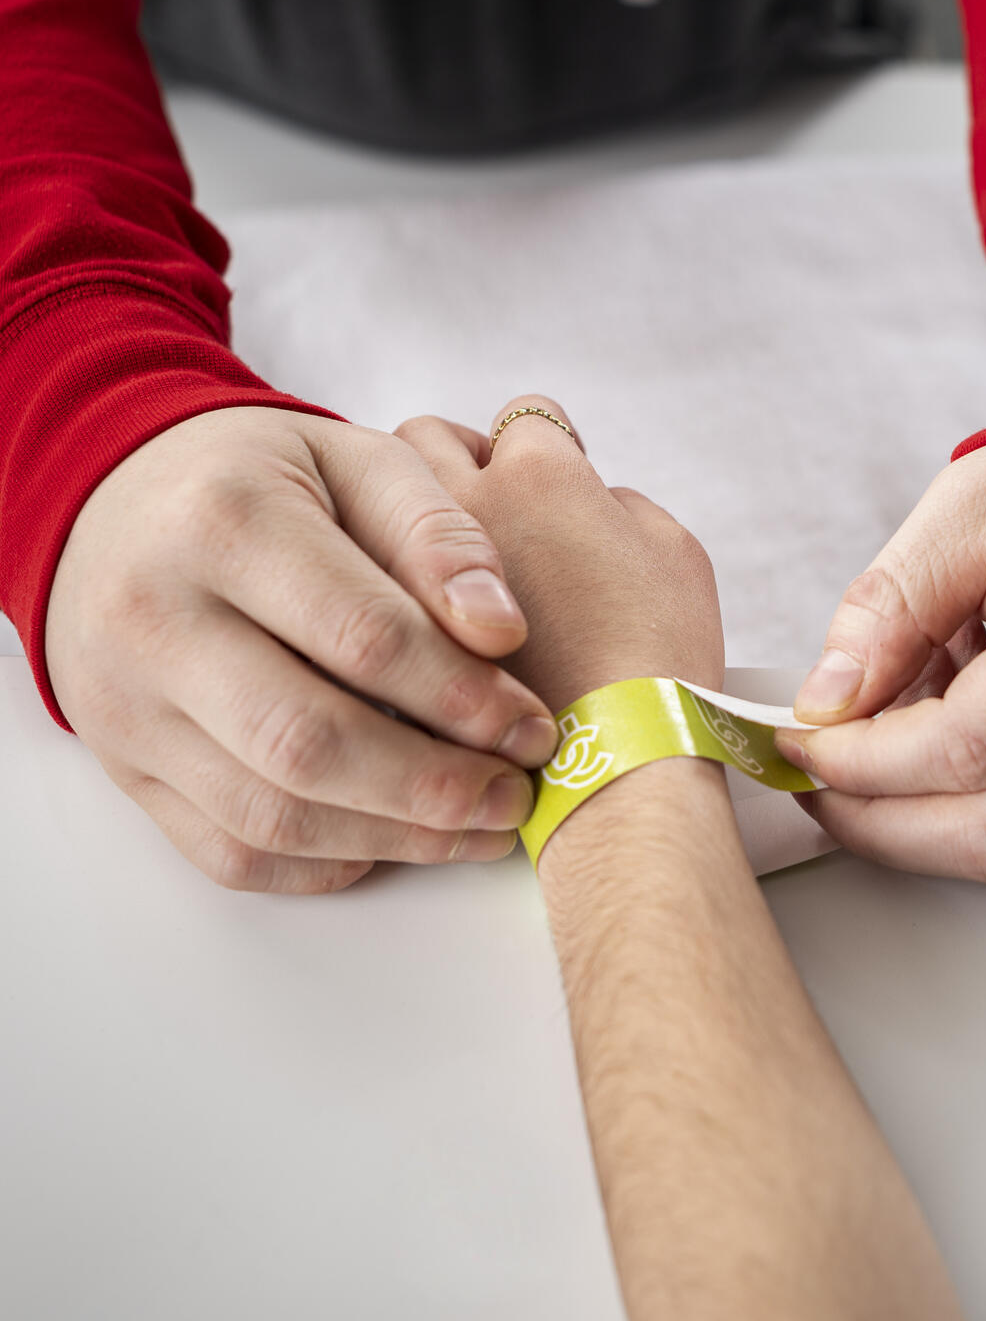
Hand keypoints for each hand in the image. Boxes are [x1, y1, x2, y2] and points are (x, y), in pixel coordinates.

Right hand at [44, 406, 557, 892]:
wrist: (116, 500)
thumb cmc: (262, 477)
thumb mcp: (355, 458)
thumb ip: (436, 532)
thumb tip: (503, 631)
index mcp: (224, 521)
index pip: (362, 635)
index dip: (462, 695)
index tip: (533, 725)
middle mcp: (155, 619)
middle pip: (307, 743)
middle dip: (433, 787)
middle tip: (514, 793)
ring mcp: (125, 705)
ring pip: (269, 815)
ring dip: (393, 837)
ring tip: (476, 823)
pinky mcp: (124, 766)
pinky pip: (229, 852)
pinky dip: (324, 862)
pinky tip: (393, 837)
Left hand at [395, 395, 723, 713]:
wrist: (611, 766)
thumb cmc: (660, 663)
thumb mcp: (676, 556)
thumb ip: (624, 509)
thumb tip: (596, 506)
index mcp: (540, 473)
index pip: (527, 418)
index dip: (547, 447)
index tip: (557, 477)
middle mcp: (463, 502)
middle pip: (429, 440)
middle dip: (456, 462)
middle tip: (491, 505)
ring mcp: (412, 566)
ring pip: (374, 507)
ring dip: (404, 520)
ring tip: (444, 563)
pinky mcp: (390, 632)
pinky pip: (368, 584)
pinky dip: (388, 588)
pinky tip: (424, 621)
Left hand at [775, 430, 985, 881]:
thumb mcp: (969, 510)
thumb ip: (892, 607)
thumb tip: (827, 701)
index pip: (964, 752)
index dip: (861, 763)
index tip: (800, 740)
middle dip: (874, 819)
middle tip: (811, 775)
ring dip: (917, 810)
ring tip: (883, 725)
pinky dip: (968, 797)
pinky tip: (942, 722)